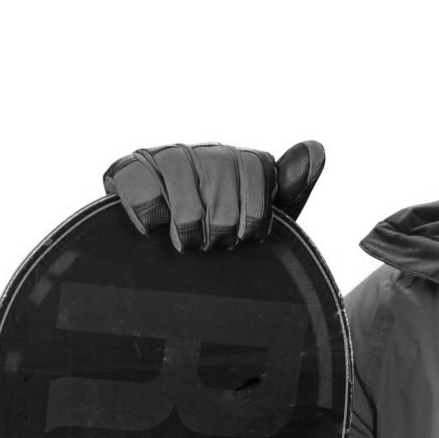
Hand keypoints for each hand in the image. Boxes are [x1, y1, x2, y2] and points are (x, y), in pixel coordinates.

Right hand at [103, 141, 324, 249]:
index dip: (254, 212)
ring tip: (185, 244)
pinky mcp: (123, 172)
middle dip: (222, 223)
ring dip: (187, 222)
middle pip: (220, 167)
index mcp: (231, 162)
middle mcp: (197, 152)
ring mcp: (158, 158)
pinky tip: (152, 232)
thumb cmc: (216, 259)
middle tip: (213, 246)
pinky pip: (139, 179)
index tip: (245, 239)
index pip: (255, 164)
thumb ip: (289, 191)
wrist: (162, 289)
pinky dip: (149, 212)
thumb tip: (316, 148)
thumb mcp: (257, 228)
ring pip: (180, 169)